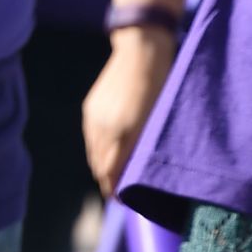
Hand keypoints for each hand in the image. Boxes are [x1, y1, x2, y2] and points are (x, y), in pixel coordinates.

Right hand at [84, 26, 176, 193]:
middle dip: (108, 182)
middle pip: (99, 168)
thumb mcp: (160, 119)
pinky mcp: (90, 108)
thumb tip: (139, 172)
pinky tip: (109, 152)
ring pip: (93, 154)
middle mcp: (103, 128)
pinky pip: (91, 138)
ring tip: (114, 175)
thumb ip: (145, 148)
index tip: (124, 201)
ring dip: (102, 167)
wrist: (141, 50)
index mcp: (123, 133)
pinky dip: (98, 150)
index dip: (116, 191)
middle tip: (120, 193)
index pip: (111, 174)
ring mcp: (94, 117)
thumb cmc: (162, 85)